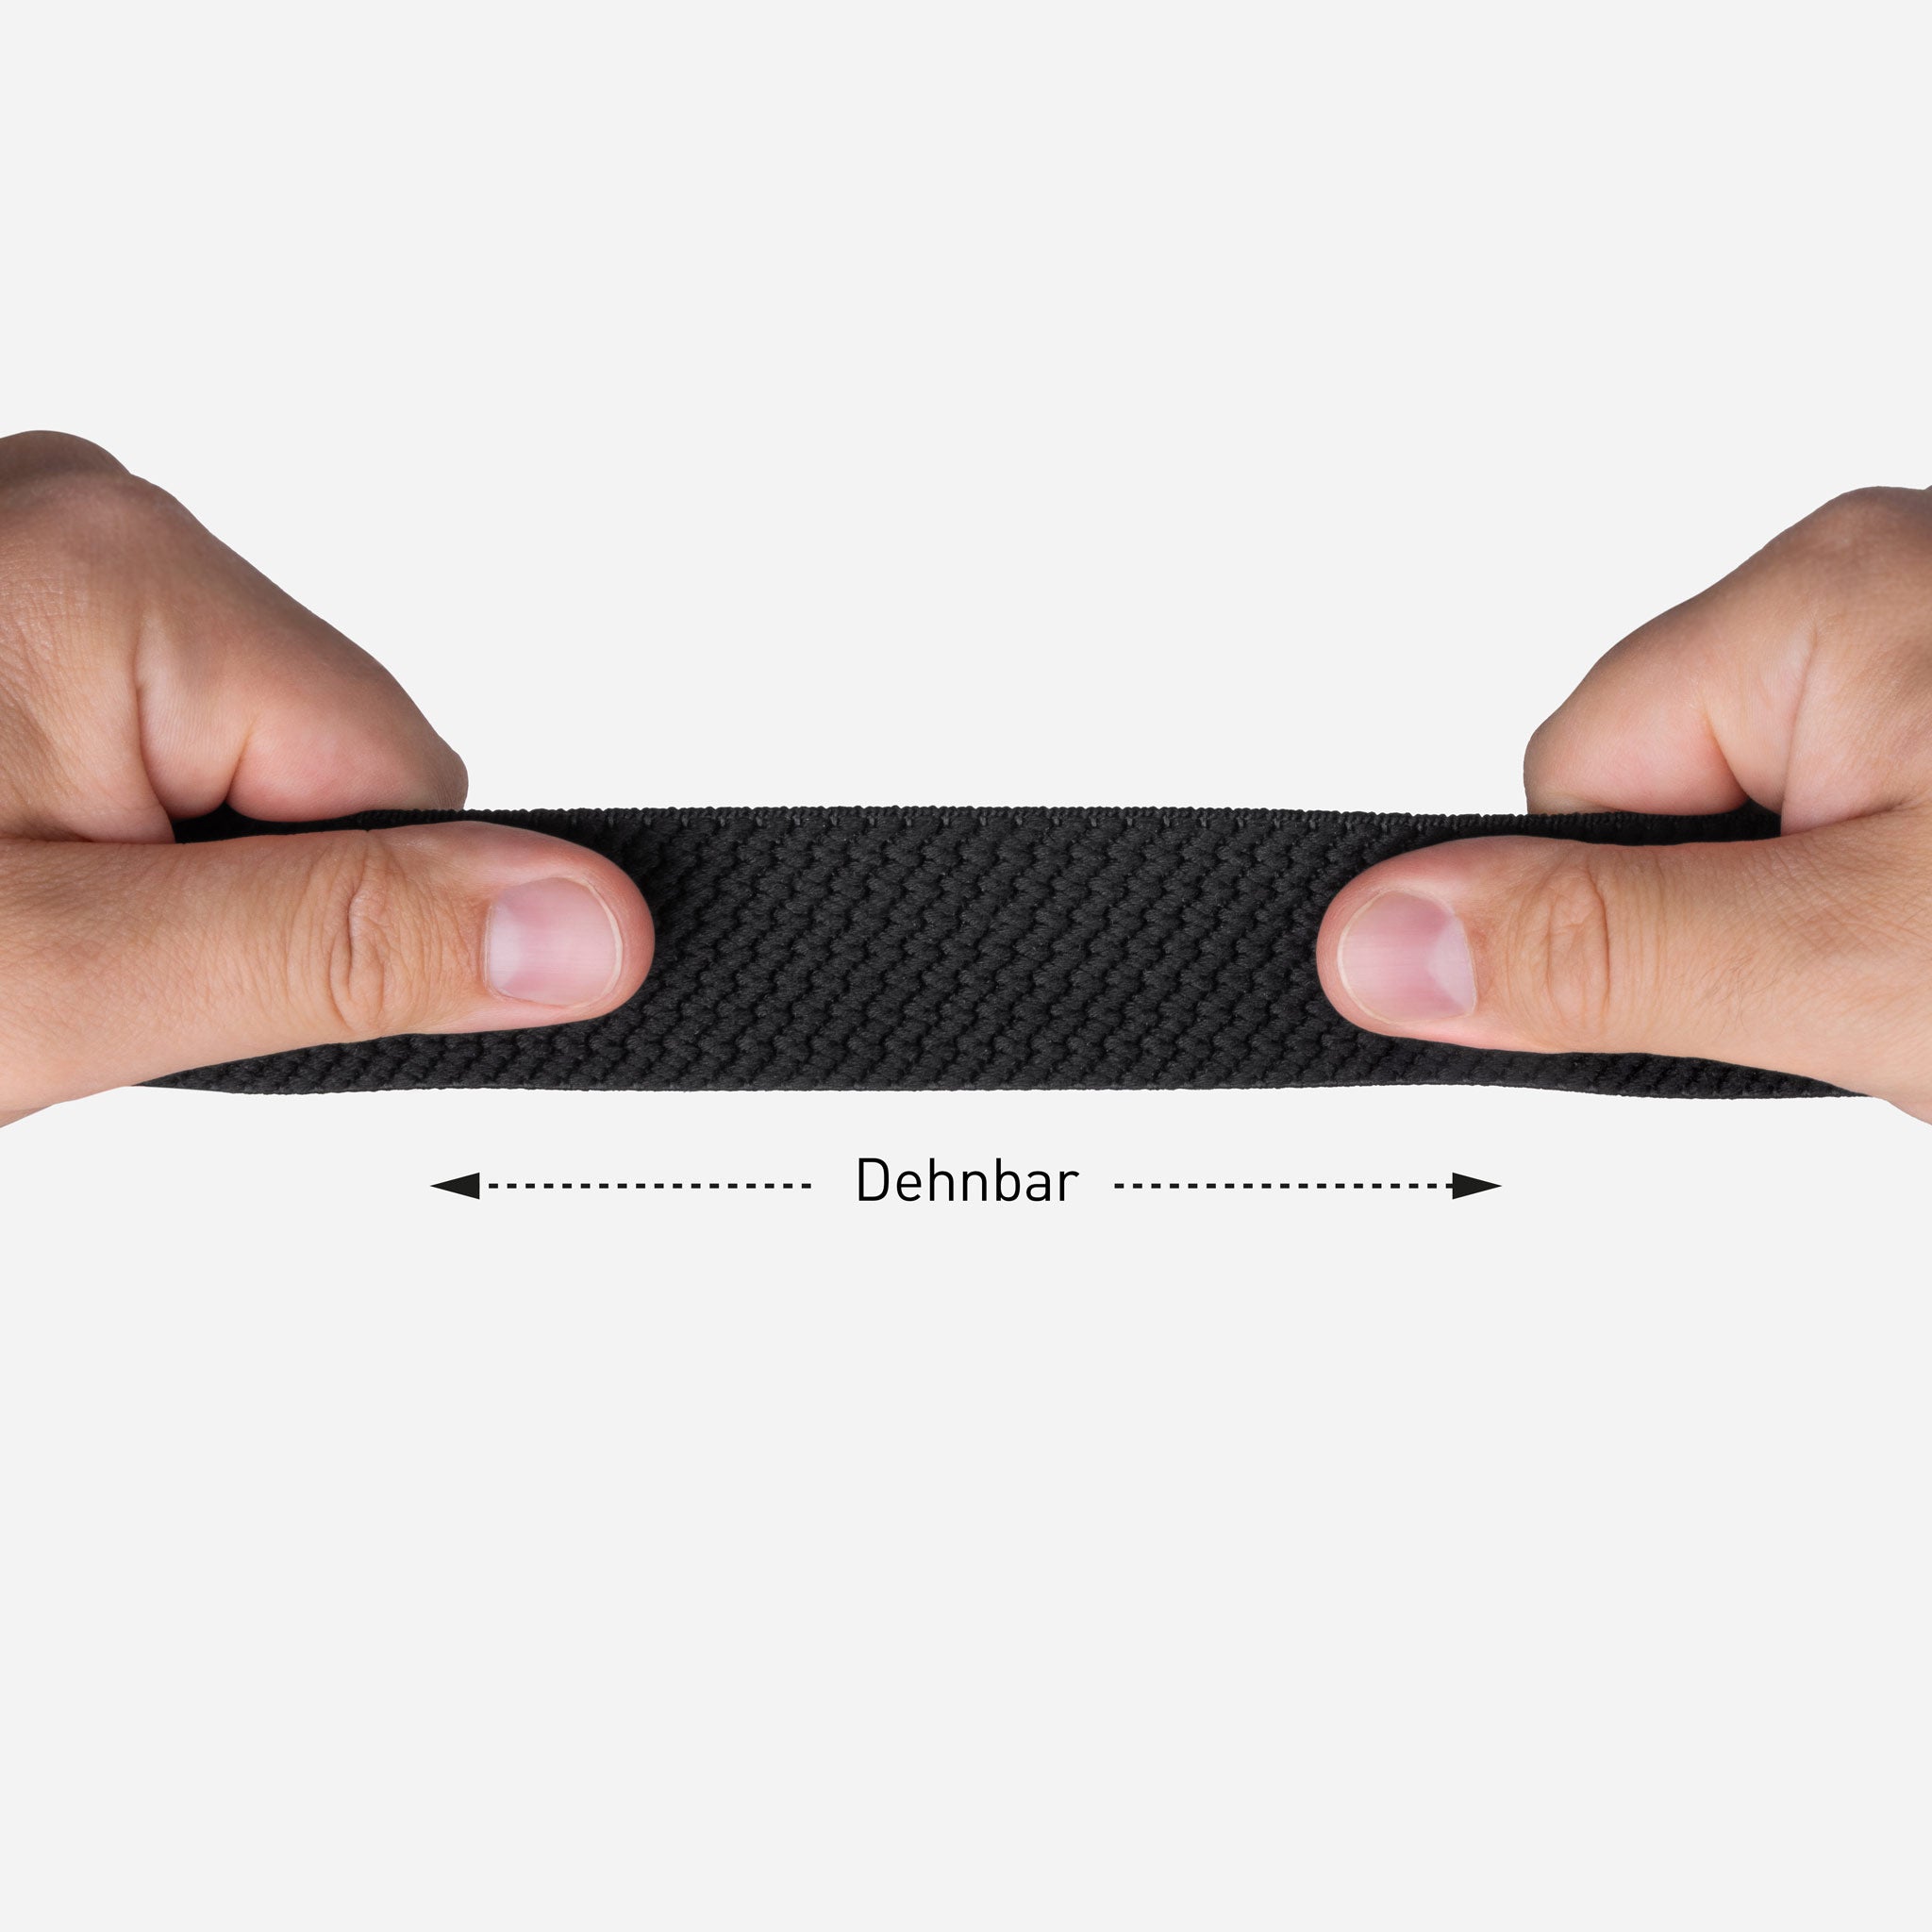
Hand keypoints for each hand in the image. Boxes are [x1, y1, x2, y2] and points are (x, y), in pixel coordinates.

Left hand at [0, 432, 652, 1127]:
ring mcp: (53, 556)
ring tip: (13, 921)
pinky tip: (9, 866)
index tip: (201, 990)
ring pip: (255, 765)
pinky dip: (110, 832)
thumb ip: (336, 944)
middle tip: (62, 964)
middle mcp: (104, 525)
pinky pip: (167, 739)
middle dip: (236, 895)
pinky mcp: (25, 609)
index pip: (414, 783)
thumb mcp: (58, 975)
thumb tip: (589, 926)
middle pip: (338, 768)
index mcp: (133, 573)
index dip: (343, 923)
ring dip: (169, 871)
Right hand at [1317, 486, 1931, 1119]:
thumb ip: (1604, 948)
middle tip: (1891, 987)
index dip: (1629, 922)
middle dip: (1746, 931)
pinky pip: (1854, 826)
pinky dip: (1893, 913)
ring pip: (1764, 834)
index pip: (1567, 782)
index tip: (1757, 984)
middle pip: (1659, 806)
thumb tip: (1372, 940)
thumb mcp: (1856, 957)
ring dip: (1831, 931)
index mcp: (1810, 596)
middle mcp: (1870, 590)